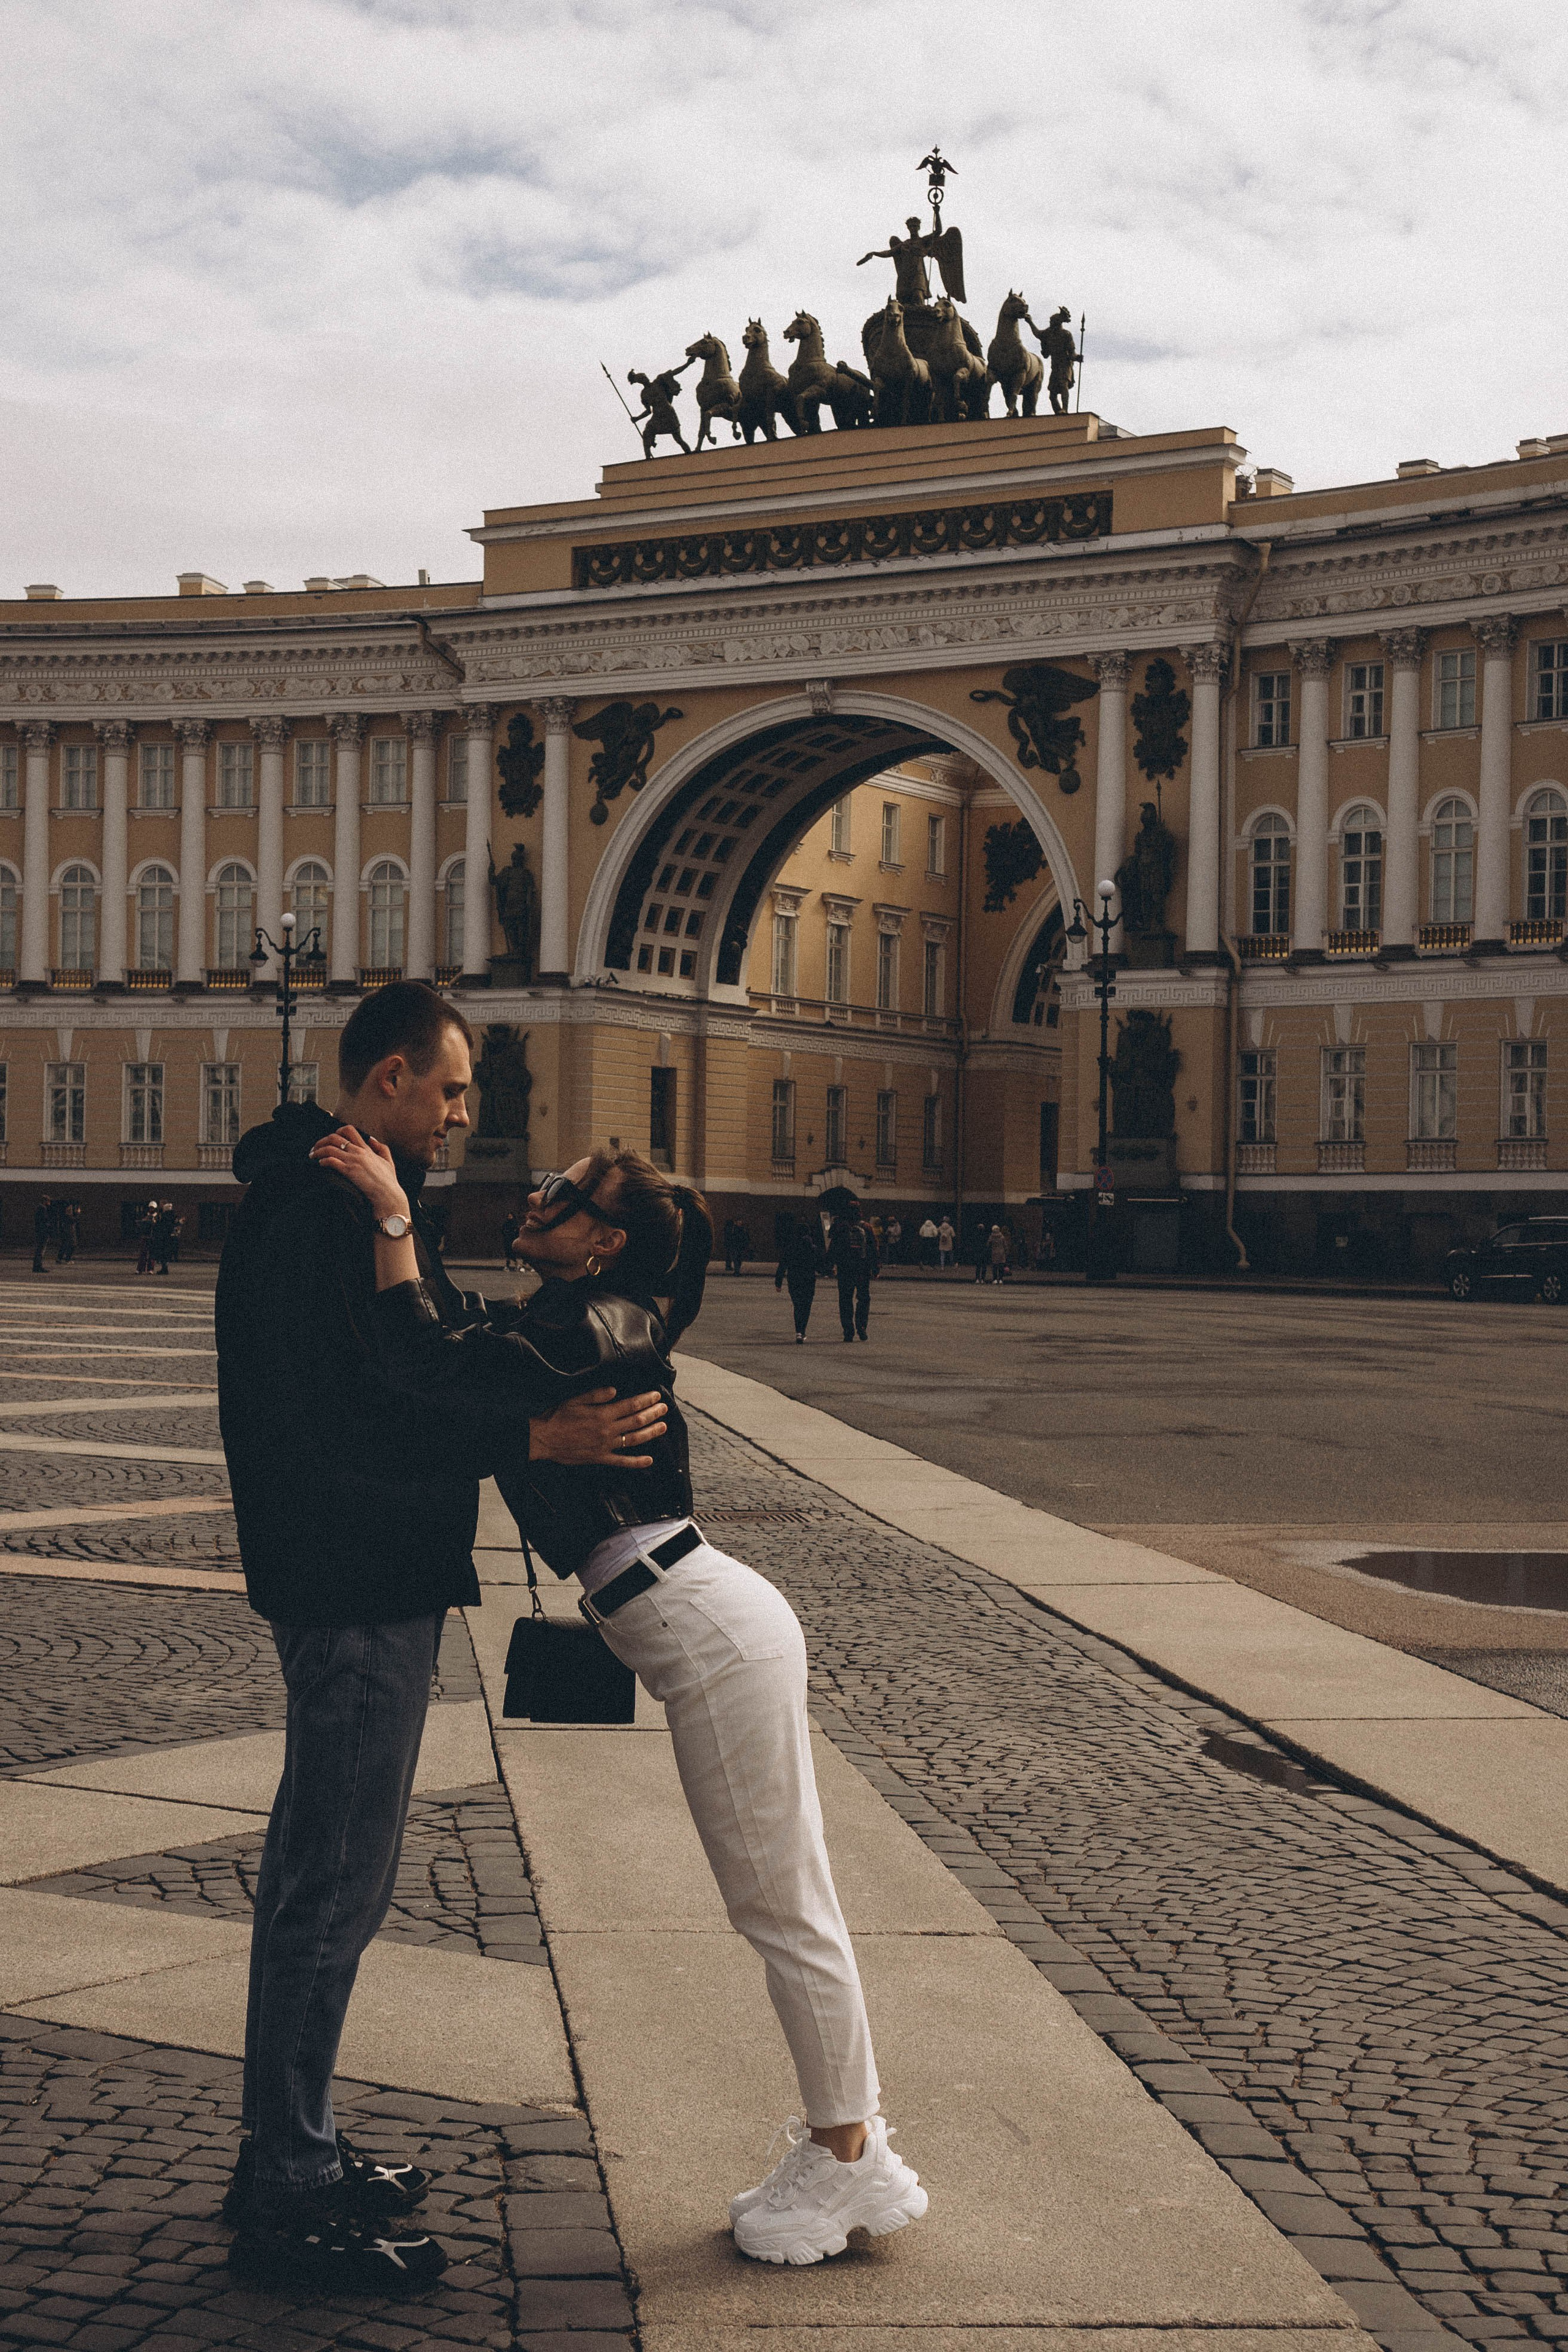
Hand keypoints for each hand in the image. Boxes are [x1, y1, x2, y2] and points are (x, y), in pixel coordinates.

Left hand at [310, 1126, 409, 1222]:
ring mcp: (353, 1161)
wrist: (387, 1194)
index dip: (337, 1131)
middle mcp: (358, 1152)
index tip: (330, 1139)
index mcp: (366, 1148)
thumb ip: (381, 1148)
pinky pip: (331, 1161)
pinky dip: (323, 1161)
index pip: (349, 1130)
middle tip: (315, 1147)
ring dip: (318, 1151)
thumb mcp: (388, 1161)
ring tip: (312, 1156)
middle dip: (322, 1141)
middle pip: (335, 1137)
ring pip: (330, 1148)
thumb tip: (371, 1139)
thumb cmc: (388, 1181)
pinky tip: (320, 1164)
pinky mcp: (349, 1171)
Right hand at [530, 1388, 667, 1468]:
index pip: (630, 1405)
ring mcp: (605, 1446)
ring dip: (651, 1433)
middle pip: (636, 1421)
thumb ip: (596, 1395)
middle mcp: (607, 1430)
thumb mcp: (574, 1399)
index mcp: (602, 1414)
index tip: (656, 1396)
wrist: (542, 1439)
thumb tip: (615, 1390)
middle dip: (653, 1414)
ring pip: (634, 1440)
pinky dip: (637, 1462)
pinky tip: (649, 1460)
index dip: (645, 1400)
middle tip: (664, 1408)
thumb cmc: (556, 1417)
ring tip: (663, 1427)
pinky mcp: (600, 1458)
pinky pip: (622, 1461)